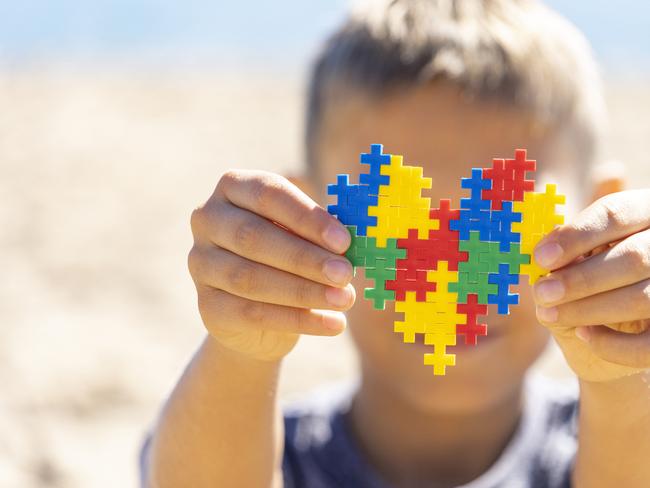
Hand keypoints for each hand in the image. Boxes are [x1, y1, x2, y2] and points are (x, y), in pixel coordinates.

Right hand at [188, 170, 354, 360]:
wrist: (258, 312)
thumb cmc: (289, 255)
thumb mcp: (305, 233)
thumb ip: (321, 230)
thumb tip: (353, 240)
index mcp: (234, 187)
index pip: (267, 194)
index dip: (307, 217)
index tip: (344, 241)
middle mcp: (207, 220)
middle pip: (253, 237)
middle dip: (304, 258)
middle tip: (345, 273)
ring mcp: (200, 263)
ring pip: (250, 278)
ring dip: (304, 291)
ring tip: (344, 299)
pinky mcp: (207, 305)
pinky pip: (251, 313)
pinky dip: (298, 320)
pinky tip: (332, 324)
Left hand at [532, 189, 649, 381]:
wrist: (611, 333)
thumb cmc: (587, 282)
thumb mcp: (575, 261)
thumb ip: (565, 252)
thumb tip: (544, 253)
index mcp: (641, 214)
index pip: (615, 213)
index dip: (577, 235)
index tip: (542, 257)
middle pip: (634, 257)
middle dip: (581, 278)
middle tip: (542, 292)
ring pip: (643, 297)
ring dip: (589, 308)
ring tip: (549, 313)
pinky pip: (649, 343)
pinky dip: (615, 345)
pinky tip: (584, 335)